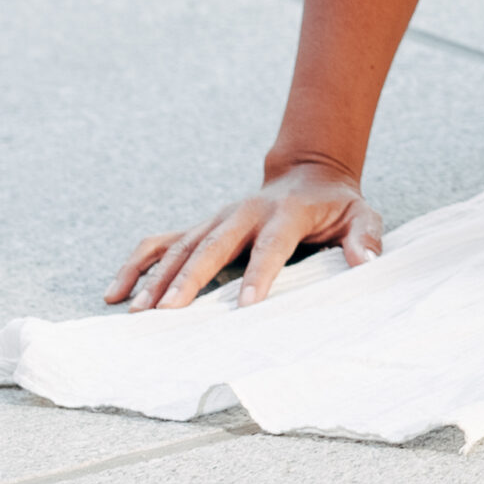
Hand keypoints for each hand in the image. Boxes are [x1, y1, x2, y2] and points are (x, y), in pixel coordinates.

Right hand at [103, 161, 383, 312]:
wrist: (309, 171)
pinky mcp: (202, 226)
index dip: (260, 273)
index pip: (272, 243)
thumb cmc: (337, 203)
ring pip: (182, 245)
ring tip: (138, 312)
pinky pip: (162, 242)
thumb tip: (367, 262)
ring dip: (158, 277)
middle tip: (170, 311)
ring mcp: (219, 218)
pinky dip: (138, 264)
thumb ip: (365, 238)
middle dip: (191, 277)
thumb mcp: (362, 215)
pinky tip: (116, 292)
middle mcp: (245, 211)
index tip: (247, 305)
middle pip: (214, 244)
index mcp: (287, 211)